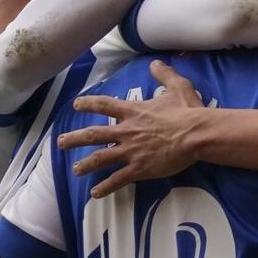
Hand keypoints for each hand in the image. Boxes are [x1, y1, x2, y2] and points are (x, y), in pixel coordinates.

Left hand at [58, 61, 203, 197]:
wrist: (196, 134)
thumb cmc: (188, 111)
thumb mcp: (178, 87)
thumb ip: (165, 75)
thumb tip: (156, 63)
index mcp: (134, 112)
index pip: (104, 105)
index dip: (88, 104)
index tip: (76, 105)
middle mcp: (126, 131)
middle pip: (94, 135)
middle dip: (74, 139)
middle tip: (61, 143)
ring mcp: (131, 151)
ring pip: (100, 158)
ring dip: (85, 164)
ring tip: (75, 169)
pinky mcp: (140, 168)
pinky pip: (117, 179)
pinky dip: (105, 187)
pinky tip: (95, 194)